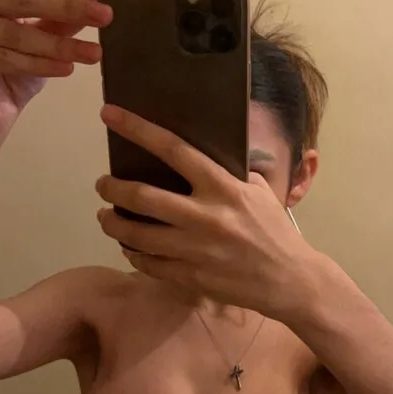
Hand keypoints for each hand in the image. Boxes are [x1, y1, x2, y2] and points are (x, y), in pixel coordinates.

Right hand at [0, 0, 112, 137]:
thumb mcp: (43, 37)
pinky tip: (66, 69)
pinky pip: (2, 58)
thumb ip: (62, 15)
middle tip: (105, 16)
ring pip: (16, 32)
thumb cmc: (11, 69)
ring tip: (94, 53)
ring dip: (59, 43)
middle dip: (69, 6)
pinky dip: (38, 64)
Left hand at [95, 105, 318, 320]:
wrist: (289, 279)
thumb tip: (206, 157)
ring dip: (113, 223)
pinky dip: (134, 253)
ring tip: (106, 217)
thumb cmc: (275, 231)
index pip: (173, 149)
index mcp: (222, 187)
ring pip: (136, 235)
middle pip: (142, 196)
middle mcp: (204, 216)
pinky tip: (130, 247)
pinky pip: (149, 264)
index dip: (137, 129)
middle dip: (112, 187)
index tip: (110, 114)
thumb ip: (230, 174)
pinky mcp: (191, 277)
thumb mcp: (259, 191)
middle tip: (103, 184)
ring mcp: (195, 249)